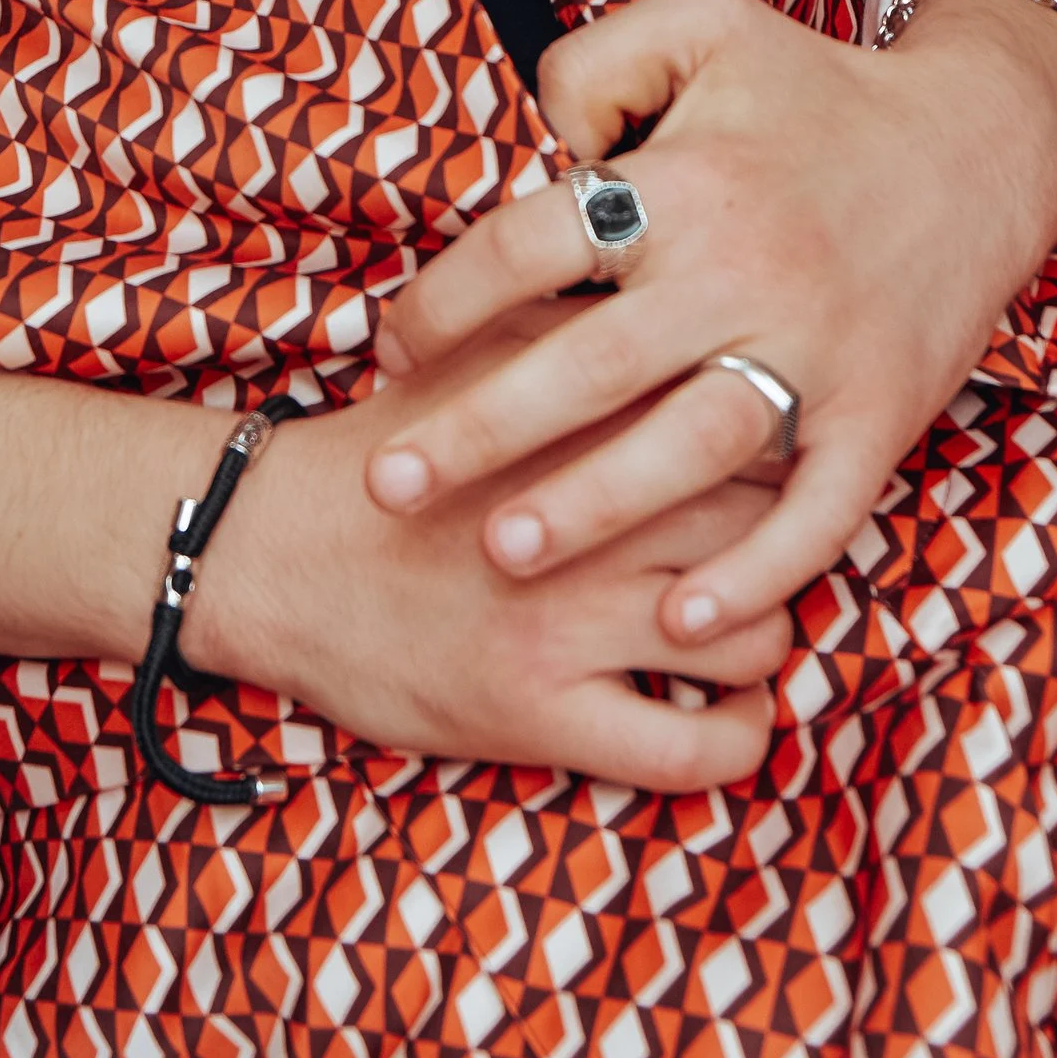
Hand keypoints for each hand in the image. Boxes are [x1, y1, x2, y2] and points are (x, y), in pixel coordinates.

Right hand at [188, 303, 793, 794]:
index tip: (777, 459)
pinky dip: (739, 739)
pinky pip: (692, 750)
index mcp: (582, 418)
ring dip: (765, 637)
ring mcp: (567, 619)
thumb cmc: (390, 446)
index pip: (738, 422)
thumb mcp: (484, 351)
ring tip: (743, 630)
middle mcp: (587, 515)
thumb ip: (585, 326)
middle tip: (773, 548)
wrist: (271, 547)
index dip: (778, 444)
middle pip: (764, 526)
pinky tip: (735, 717)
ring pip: (749, 634)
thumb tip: (688, 307)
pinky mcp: (540, 713)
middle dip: (784, 539)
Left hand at [358, 0, 1056, 657]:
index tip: (393, 347)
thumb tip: (535, 144)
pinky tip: (684, 620)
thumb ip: (595, 63)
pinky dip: (754, 572)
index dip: (446, 299)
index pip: (531, 244)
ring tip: (502, 551)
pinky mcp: (881, 416)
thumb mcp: (702, 20)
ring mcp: (817, 352)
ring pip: (687, 449)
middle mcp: (744, 271)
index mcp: (687, 181)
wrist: (984, 146)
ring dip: (592, 508)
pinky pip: (815, 512)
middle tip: (389, 483)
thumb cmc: (818, 89)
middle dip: (479, 431)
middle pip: (587, 366)